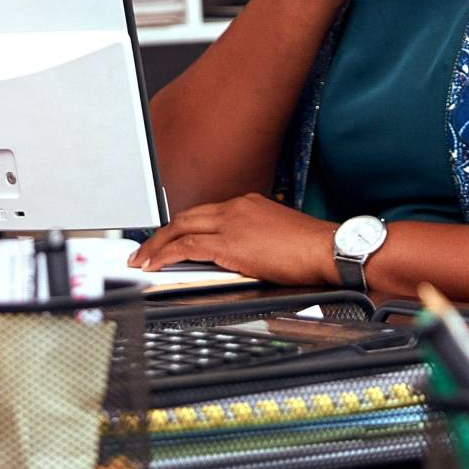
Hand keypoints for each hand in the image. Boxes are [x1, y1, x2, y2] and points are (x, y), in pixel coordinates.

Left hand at [131, 193, 337, 286]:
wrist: (326, 248)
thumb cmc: (311, 248)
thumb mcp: (277, 236)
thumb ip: (254, 241)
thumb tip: (242, 258)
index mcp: (247, 204)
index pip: (205, 213)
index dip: (183, 226)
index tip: (171, 239)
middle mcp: (236, 207)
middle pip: (186, 217)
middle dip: (162, 234)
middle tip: (144, 249)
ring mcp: (231, 222)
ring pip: (181, 228)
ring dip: (157, 245)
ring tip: (142, 259)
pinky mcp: (230, 243)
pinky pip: (188, 247)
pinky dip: (167, 255)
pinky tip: (156, 265)